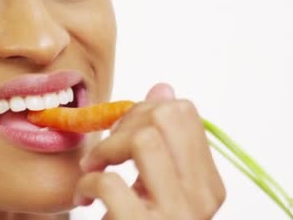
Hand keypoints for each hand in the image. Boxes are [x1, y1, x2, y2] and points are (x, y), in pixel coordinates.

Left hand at [74, 83, 225, 218]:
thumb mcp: (156, 187)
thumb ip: (163, 142)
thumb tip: (163, 87)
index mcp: (207, 184)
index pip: (185, 113)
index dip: (145, 109)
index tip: (124, 129)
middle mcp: (200, 200)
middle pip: (166, 117)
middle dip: (124, 121)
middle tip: (107, 147)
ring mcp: (175, 217)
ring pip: (145, 139)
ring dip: (106, 147)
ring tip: (95, 167)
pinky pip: (111, 181)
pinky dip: (87, 182)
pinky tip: (85, 196)